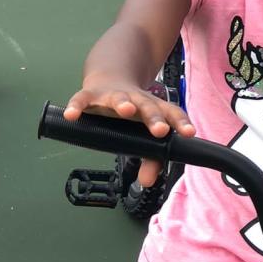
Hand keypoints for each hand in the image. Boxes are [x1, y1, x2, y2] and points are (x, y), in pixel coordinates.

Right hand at [63, 78, 194, 187]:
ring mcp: (113, 96)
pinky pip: (83, 99)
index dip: (180, 122)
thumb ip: (150, 159)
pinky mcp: (91, 94)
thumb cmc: (132, 111)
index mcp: (153, 109)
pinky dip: (77, 106)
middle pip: (148, 106)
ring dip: (123, 103)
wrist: (110, 79)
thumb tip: (147, 182)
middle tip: (160, 129)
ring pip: (120, 98)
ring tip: (126, 110)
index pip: (171, 114)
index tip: (189, 133)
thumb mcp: (142, 133)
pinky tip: (73, 116)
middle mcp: (136, 100)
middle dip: (155, 117)